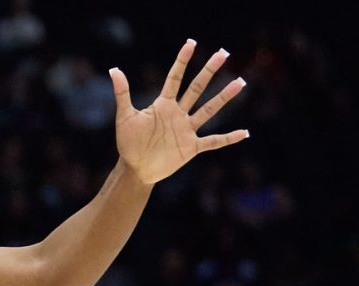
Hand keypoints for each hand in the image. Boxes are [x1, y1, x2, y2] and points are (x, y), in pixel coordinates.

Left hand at [110, 41, 248, 184]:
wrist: (134, 169)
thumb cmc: (128, 143)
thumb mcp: (124, 117)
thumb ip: (122, 94)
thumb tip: (114, 70)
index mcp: (163, 105)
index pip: (175, 78)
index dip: (182, 61)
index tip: (191, 43)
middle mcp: (178, 114)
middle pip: (197, 88)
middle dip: (209, 71)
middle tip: (223, 53)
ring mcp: (186, 130)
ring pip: (208, 110)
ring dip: (223, 97)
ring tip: (239, 82)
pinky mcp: (191, 147)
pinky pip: (213, 142)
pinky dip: (228, 139)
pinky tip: (244, 133)